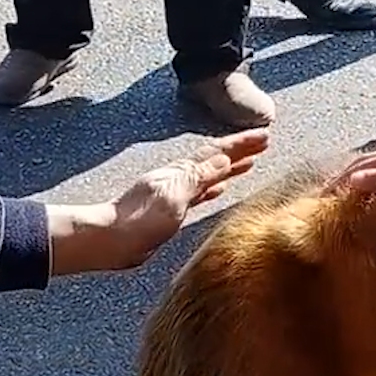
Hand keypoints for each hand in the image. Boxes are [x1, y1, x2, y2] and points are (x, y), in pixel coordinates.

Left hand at [49, 128, 269, 275]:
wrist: (112, 239)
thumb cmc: (139, 219)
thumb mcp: (174, 193)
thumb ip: (199, 176)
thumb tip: (225, 159)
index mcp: (182, 172)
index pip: (218, 152)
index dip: (241, 144)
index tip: (264, 136)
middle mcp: (181, 179)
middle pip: (217, 160)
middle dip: (240, 151)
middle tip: (263, 143)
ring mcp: (178, 193)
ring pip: (212, 175)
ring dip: (231, 167)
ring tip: (249, 162)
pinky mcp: (175, 210)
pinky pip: (203, 193)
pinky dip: (216, 186)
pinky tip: (221, 189)